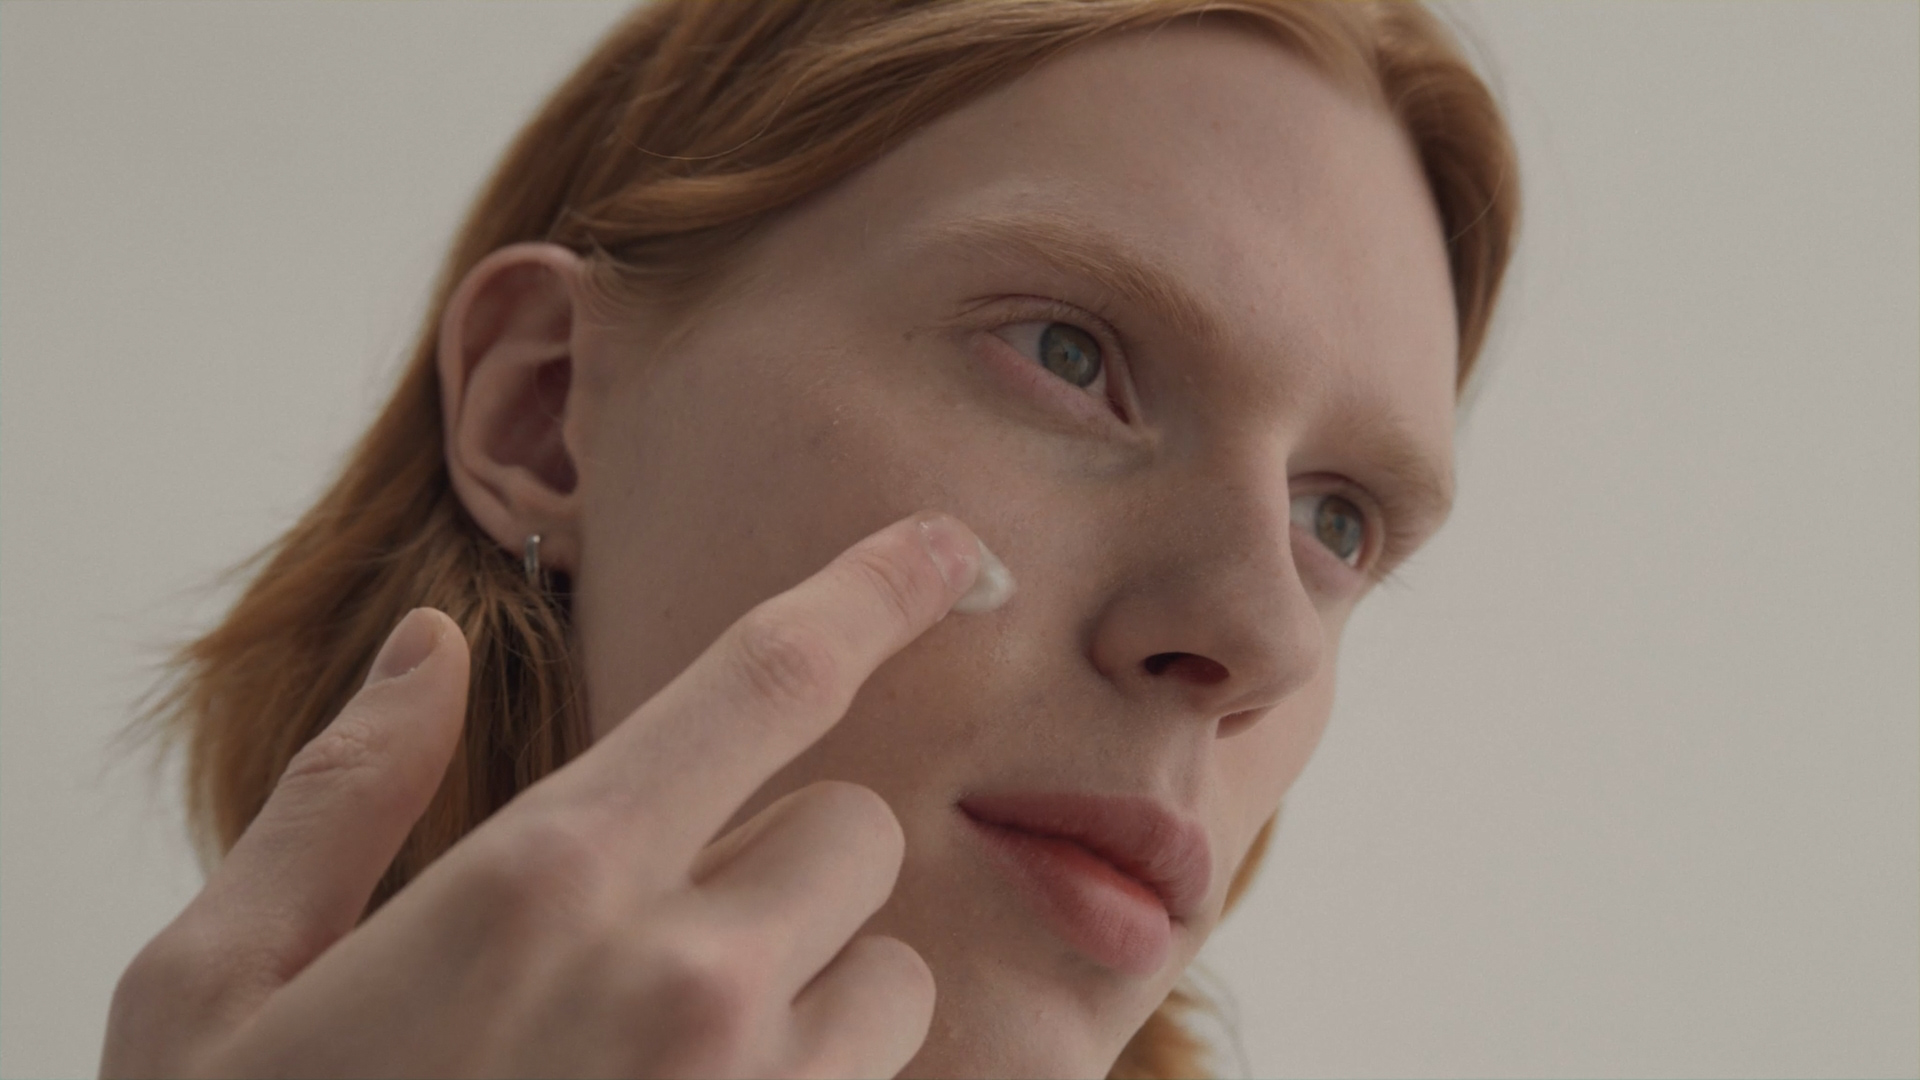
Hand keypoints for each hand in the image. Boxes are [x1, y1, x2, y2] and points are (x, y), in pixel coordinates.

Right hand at [101, 511, 998, 1078]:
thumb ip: (340, 796)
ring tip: (664, 1066)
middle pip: (853, 834)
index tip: (945, 548)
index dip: (872, 590)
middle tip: (653, 934)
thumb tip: (421, 650)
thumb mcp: (218, 987)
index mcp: (546, 883)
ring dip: (810, 993)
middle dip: (780, 860)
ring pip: (890, 979)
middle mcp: (686, 985)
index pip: (768, 679)